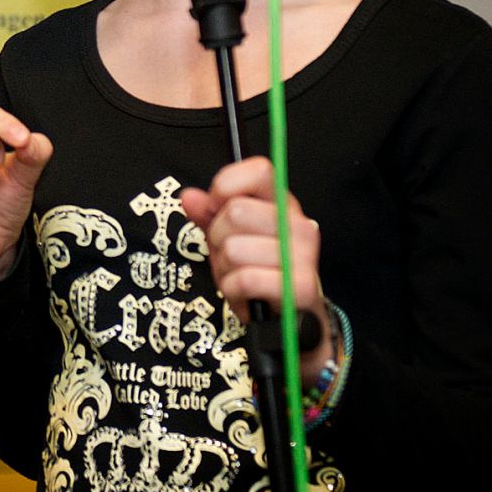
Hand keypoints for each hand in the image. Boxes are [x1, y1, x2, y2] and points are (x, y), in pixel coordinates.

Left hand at [180, 157, 333, 376]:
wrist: (288, 321)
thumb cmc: (256, 270)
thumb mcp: (228, 238)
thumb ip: (208, 214)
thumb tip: (189, 196)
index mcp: (282, 204)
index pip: (259, 170)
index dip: (227, 185)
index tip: (218, 206)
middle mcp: (299, 225)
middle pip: (235, 212)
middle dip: (218, 237)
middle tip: (230, 254)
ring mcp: (302, 256)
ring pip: (234, 248)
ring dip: (224, 268)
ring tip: (239, 276)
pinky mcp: (300, 287)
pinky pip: (244, 279)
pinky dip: (233, 289)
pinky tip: (245, 293)